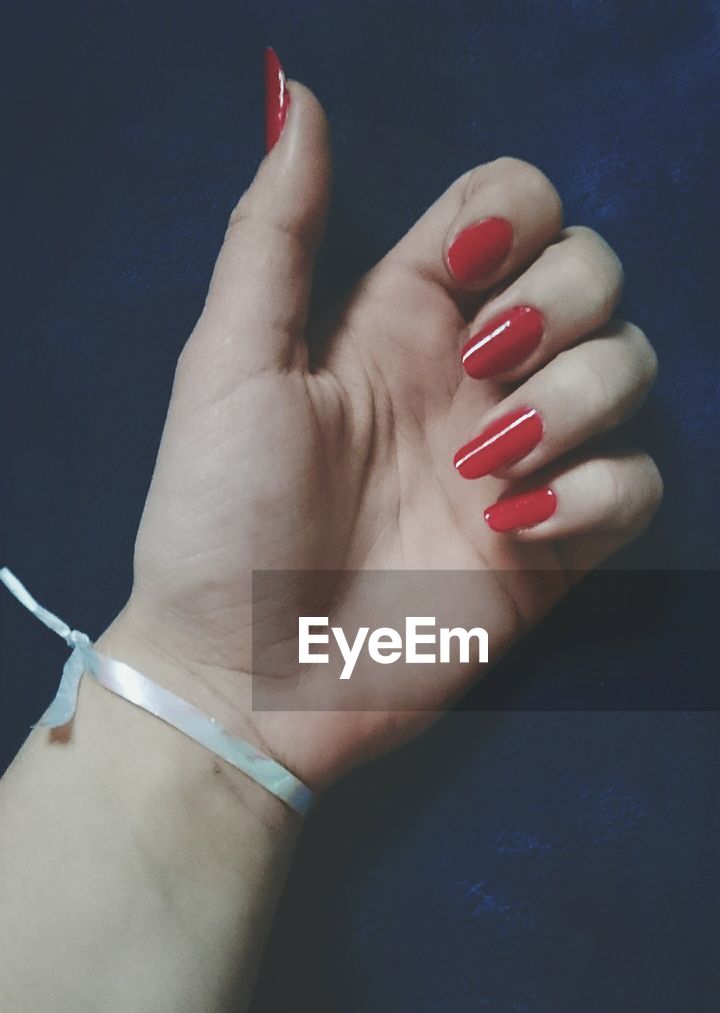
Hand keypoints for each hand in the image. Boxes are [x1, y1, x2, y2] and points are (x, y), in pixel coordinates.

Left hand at [123, 67, 660, 790]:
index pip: (510, 207)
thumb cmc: (217, 523)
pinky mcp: (549, 547)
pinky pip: (638, 485)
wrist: (243, 678)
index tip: (468, 270)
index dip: (518, 212)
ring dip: (577, 401)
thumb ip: (270, 232)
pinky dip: (600, 494)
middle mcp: (473, 377)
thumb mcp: (227, 364)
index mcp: (401, 319)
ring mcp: (517, 461)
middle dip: (565, 303)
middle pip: (594, 274)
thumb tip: (298, 96)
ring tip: (486, 468)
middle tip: (485, 372)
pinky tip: (518, 526)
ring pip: (628, 370)